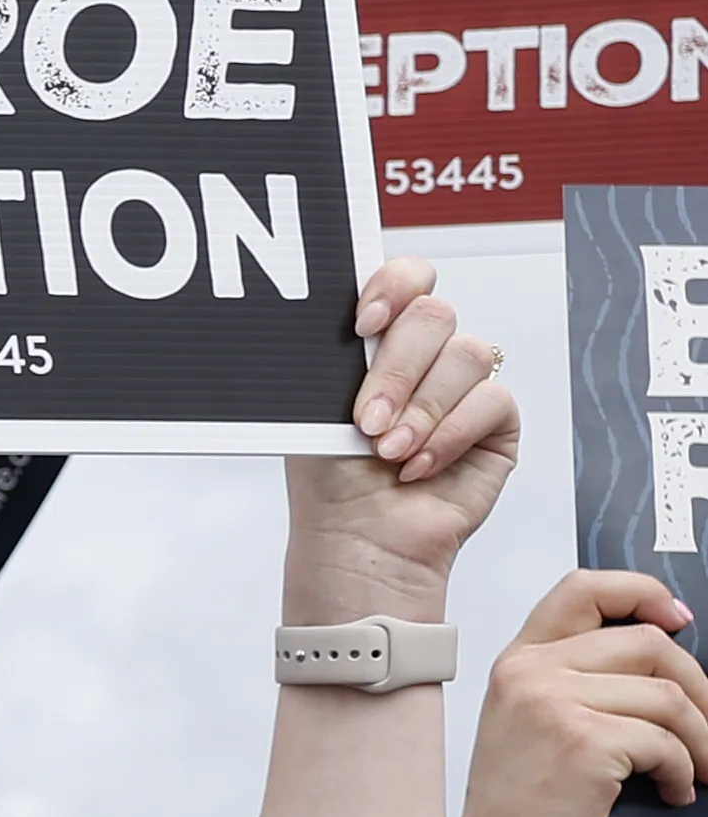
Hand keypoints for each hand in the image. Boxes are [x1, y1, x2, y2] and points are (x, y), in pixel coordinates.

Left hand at [286, 258, 519, 603]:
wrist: (359, 537)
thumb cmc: (331, 478)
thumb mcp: (319, 408)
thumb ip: (340, 357)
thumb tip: (346, 316)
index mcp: (380, 340)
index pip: (407, 279)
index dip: (394, 286)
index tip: (363, 325)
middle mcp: (426, 356)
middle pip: (435, 314)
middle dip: (396, 370)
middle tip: (368, 421)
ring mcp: (464, 385)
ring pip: (467, 355)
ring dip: (422, 409)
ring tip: (389, 452)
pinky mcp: (497, 419)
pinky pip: (492, 399)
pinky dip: (449, 434)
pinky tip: (418, 466)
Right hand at [459, 567, 707, 816]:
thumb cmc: (525, 807)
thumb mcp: (536, 723)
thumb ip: (580, 678)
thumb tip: (666, 654)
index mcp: (519, 661)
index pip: (583, 589)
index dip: (641, 593)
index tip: (678, 620)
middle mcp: (529, 674)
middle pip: (648, 644)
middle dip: (697, 688)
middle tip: (706, 727)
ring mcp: (552, 704)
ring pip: (667, 694)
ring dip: (698, 737)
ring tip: (695, 768)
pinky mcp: (583, 741)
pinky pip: (665, 740)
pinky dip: (682, 769)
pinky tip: (672, 790)